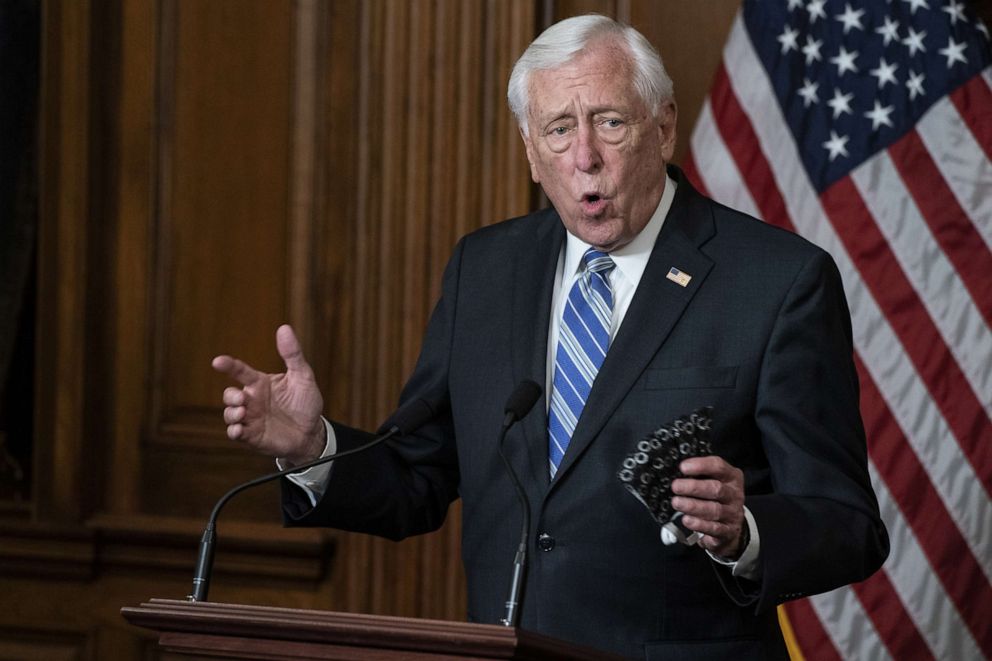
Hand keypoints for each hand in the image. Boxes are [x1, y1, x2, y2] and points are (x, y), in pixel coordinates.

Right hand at [212, 324, 325, 466]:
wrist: (312, 432)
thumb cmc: (305, 403)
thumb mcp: (303, 376)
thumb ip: (293, 354)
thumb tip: (285, 328)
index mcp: (261, 383)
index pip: (240, 371)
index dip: (228, 365)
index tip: (218, 361)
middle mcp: (252, 400)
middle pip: (229, 394)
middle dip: (230, 396)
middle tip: (242, 399)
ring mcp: (251, 418)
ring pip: (229, 414)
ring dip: (231, 414)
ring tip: (242, 414)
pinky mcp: (252, 436)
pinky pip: (235, 433)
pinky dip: (234, 431)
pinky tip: (239, 430)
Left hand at [671, 456, 745, 558]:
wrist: (731, 524)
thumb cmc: (716, 497)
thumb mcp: (714, 481)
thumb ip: (700, 475)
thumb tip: (675, 471)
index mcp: (731, 477)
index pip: (718, 467)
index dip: (701, 466)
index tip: (683, 467)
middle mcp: (734, 494)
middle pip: (716, 489)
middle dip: (694, 487)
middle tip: (676, 487)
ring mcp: (733, 514)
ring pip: (714, 510)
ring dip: (693, 506)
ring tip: (677, 503)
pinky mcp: (728, 531)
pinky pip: (714, 528)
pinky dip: (699, 524)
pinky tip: (687, 520)